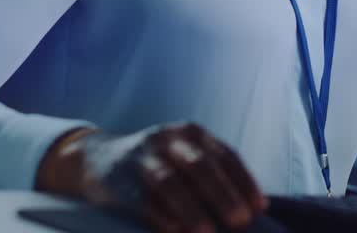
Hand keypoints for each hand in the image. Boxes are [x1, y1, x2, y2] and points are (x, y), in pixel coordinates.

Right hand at [39, 122, 266, 232]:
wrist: (97, 160)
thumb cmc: (157, 166)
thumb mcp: (184, 157)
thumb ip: (214, 175)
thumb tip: (252, 208)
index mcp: (191, 133)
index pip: (224, 155)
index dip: (244, 181)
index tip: (259, 208)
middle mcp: (167, 139)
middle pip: (200, 166)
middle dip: (223, 194)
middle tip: (240, 220)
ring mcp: (142, 158)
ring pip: (170, 183)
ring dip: (192, 209)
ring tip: (208, 232)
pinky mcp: (120, 180)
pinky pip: (143, 200)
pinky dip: (162, 216)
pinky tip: (176, 231)